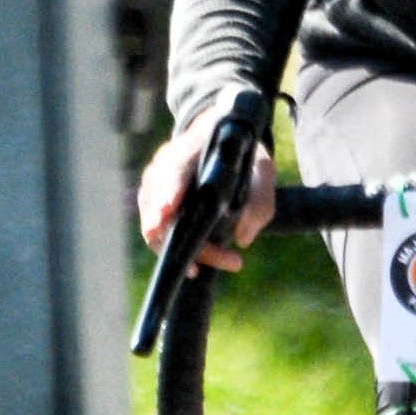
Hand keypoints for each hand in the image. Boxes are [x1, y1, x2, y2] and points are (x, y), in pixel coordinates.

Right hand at [132, 110, 274, 269]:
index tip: (168, 209)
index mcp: (193, 147)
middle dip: (172, 234)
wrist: (223, 146)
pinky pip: (154, 233)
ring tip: (224, 262)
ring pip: (156, 224)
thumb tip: (242, 239)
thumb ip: (260, 201)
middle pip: (160, 202)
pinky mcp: (151, 204)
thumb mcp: (263, 172)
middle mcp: (165, 164)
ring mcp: (154, 183)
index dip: (171, 188)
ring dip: (186, 249)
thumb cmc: (242, 159)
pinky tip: (196, 269)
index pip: (177, 167)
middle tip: (193, 263)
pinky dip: (174, 252)